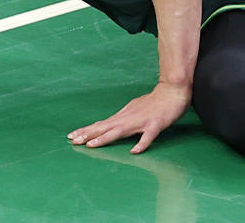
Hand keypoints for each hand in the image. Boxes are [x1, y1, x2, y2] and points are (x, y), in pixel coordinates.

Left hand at [67, 81, 191, 153]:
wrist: (172, 92)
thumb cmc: (153, 102)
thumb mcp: (133, 109)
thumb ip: (123, 118)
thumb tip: (112, 124)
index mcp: (122, 116)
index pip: (101, 125)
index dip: (86, 131)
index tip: (72, 136)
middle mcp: (128, 119)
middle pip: (105, 128)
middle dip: (88, 135)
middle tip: (73, 141)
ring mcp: (141, 122)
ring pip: (119, 131)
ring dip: (104, 138)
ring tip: (91, 145)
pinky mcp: (155, 125)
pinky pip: (148, 136)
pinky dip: (141, 143)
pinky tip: (134, 151)